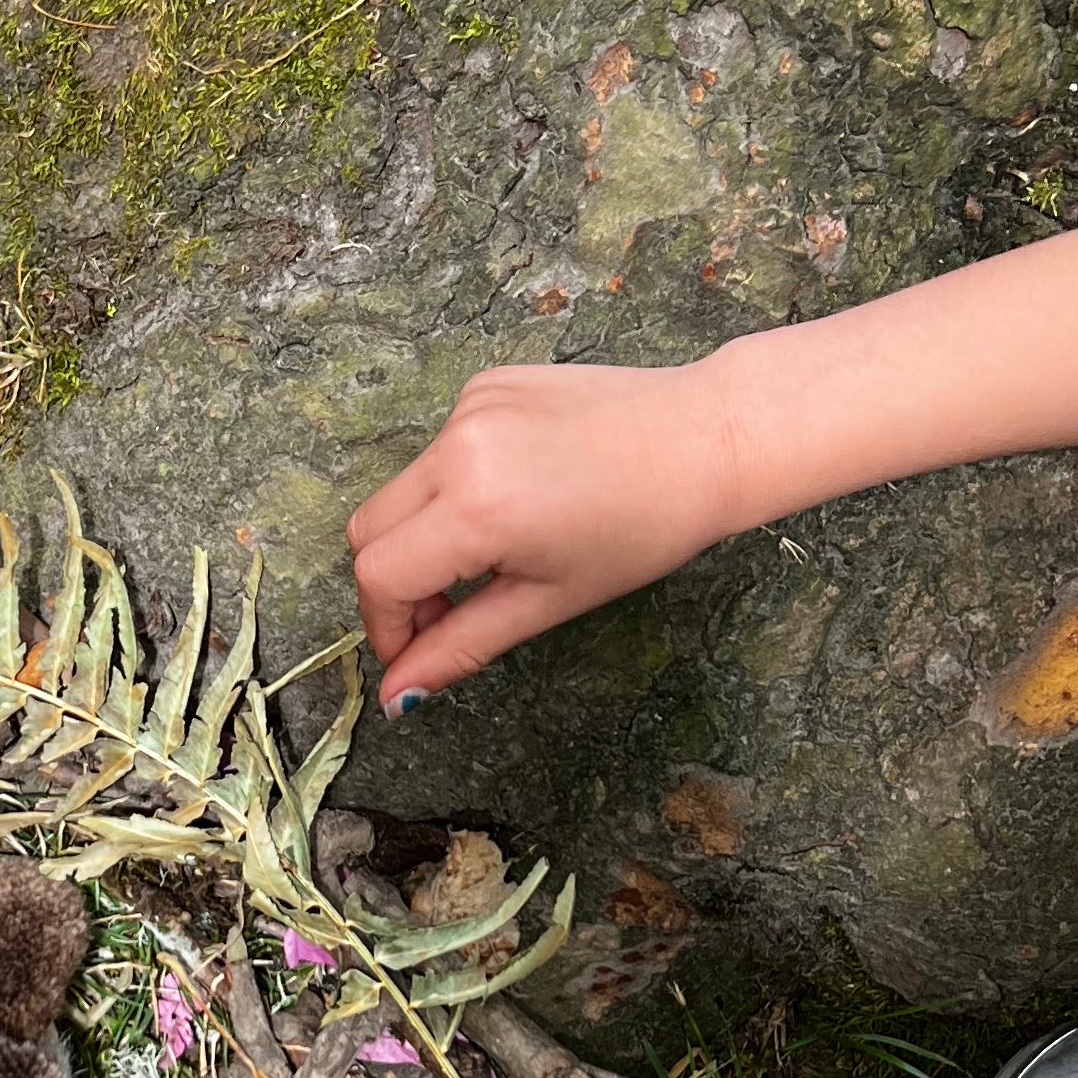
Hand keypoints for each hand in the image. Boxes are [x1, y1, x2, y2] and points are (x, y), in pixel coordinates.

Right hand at [348, 356, 747, 707]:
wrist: (707, 439)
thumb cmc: (644, 527)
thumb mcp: (548, 600)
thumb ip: (462, 645)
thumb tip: (400, 694)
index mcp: (476, 510)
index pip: (379, 575)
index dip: (386, 625)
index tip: (413, 651)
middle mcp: (459, 448)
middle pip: (370, 528)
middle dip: (396, 580)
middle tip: (449, 609)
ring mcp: (468, 408)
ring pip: (405, 488)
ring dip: (429, 530)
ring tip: (499, 547)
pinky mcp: (485, 383)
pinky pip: (441, 446)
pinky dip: (459, 482)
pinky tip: (521, 491)